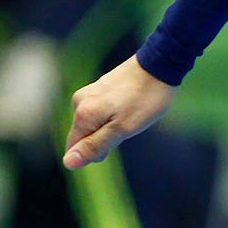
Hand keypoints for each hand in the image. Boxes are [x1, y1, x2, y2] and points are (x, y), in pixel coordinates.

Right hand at [63, 54, 176, 169]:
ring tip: (132, 112)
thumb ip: (94, 146)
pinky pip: (101, 110)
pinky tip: (131, 105)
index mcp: (82, 114)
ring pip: (94, 123)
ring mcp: (89, 92)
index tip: (118, 139)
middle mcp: (79, 101)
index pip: (74, 148)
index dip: (97, 151)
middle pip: (84, 135)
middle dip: (105, 138)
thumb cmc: (144, 100)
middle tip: (128, 124)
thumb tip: (67, 163)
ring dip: (111, 126)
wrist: (160, 64)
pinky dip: (114, 114)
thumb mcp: (122, 129)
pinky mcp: (100, 87)